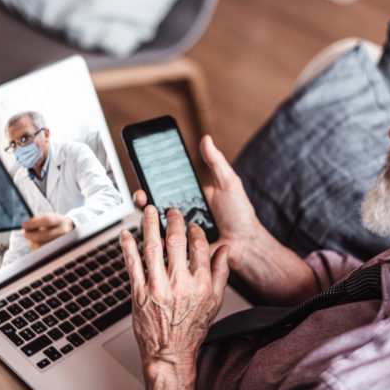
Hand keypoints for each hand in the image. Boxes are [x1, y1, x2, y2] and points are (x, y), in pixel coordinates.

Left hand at [22, 213, 73, 249]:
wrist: (67, 231)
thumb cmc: (54, 223)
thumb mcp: (49, 217)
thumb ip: (38, 220)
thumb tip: (25, 227)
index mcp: (60, 221)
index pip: (47, 220)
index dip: (33, 223)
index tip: (24, 225)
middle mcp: (63, 232)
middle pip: (40, 236)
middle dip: (29, 234)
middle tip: (24, 232)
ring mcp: (60, 243)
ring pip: (38, 245)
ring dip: (31, 241)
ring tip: (32, 236)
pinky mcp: (56, 251)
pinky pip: (40, 250)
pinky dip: (34, 246)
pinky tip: (37, 242)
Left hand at [120, 205, 229, 367]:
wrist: (170, 353)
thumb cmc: (192, 328)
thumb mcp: (215, 301)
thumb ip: (221, 272)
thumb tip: (224, 250)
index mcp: (201, 284)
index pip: (198, 246)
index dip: (194, 230)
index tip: (190, 225)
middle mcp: (179, 284)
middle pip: (175, 241)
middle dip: (172, 219)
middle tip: (170, 210)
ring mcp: (157, 288)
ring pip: (152, 246)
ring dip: (149, 224)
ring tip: (148, 210)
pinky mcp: (139, 293)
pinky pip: (132, 264)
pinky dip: (128, 246)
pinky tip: (127, 234)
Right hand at [132, 135, 260, 271]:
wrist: (247, 244)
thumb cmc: (240, 215)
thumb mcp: (229, 184)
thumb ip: (216, 162)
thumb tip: (206, 138)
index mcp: (189, 198)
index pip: (164, 188)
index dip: (151, 182)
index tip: (143, 175)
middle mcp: (181, 215)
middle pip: (154, 207)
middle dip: (143, 200)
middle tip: (141, 195)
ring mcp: (180, 233)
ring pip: (156, 227)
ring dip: (148, 221)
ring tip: (149, 214)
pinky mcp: (182, 251)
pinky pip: (166, 246)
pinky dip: (158, 241)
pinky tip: (156, 235)